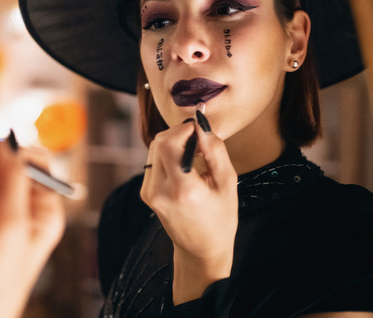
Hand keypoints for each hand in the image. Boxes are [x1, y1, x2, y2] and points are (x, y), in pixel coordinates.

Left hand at [140, 114, 237, 304]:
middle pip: (159, 142)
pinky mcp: (145, 192)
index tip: (200, 128)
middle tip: (199, 138)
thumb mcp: (227, 183)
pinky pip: (153, 160)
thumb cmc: (220, 218)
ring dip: (173, 142)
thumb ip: (215, 150)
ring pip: (154, 148)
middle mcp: (159, 190)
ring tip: (195, 153)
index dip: (183, 128)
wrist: (201, 249)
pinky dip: (168, 154)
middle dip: (179, 132)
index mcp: (182, 189)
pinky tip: (185, 163)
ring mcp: (148, 192)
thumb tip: (202, 123)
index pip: (168, 143)